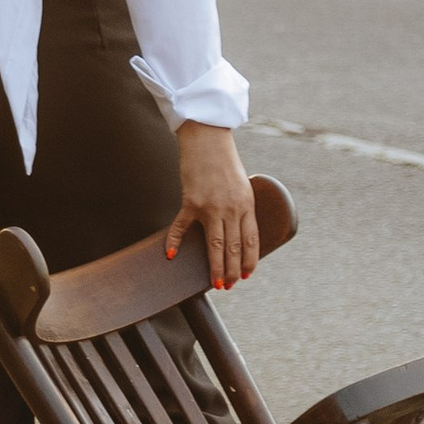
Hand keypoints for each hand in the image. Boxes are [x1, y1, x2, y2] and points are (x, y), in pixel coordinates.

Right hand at [168, 121, 259, 290]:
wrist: (207, 138)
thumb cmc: (225, 161)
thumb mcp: (242, 185)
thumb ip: (240, 207)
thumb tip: (237, 230)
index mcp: (246, 204)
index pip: (251, 241)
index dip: (249, 261)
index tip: (246, 275)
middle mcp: (231, 208)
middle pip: (233, 247)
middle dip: (232, 270)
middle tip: (229, 285)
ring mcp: (210, 206)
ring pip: (215, 244)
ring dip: (215, 266)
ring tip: (215, 282)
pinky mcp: (190, 202)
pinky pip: (181, 227)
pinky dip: (175, 242)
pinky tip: (172, 255)